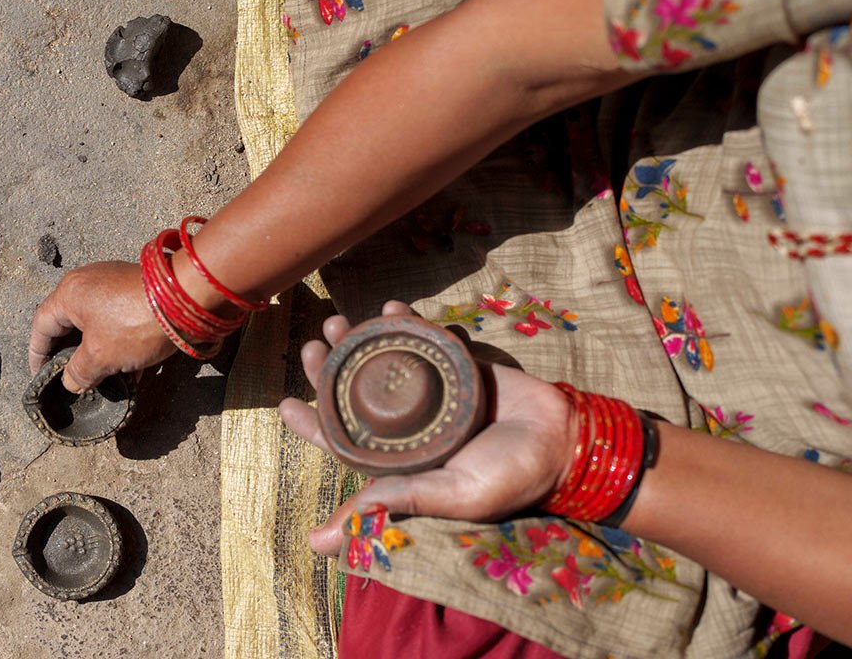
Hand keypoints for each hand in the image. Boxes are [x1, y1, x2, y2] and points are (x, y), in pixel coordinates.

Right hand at [29, 261, 176, 391]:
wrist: (186, 300)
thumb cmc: (134, 323)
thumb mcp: (100, 355)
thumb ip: (79, 372)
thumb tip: (71, 382)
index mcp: (70, 294)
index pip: (42, 325)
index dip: (36, 354)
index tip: (38, 376)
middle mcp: (88, 284)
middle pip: (68, 323)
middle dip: (68, 354)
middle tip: (67, 379)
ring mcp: (114, 286)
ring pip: (95, 325)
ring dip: (95, 352)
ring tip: (99, 380)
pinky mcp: (137, 293)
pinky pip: (118, 322)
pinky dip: (117, 345)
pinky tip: (128, 373)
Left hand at [278, 301, 574, 556]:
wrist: (565, 440)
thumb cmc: (510, 478)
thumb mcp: (448, 497)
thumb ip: (392, 503)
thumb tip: (318, 543)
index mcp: (401, 460)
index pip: (344, 442)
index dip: (313, 425)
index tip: (286, 403)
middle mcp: (410, 426)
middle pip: (355, 394)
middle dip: (329, 370)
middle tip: (314, 345)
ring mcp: (432, 393)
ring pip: (382, 363)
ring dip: (359, 341)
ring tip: (338, 322)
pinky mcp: (456, 365)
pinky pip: (423, 341)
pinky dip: (406, 323)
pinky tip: (390, 308)